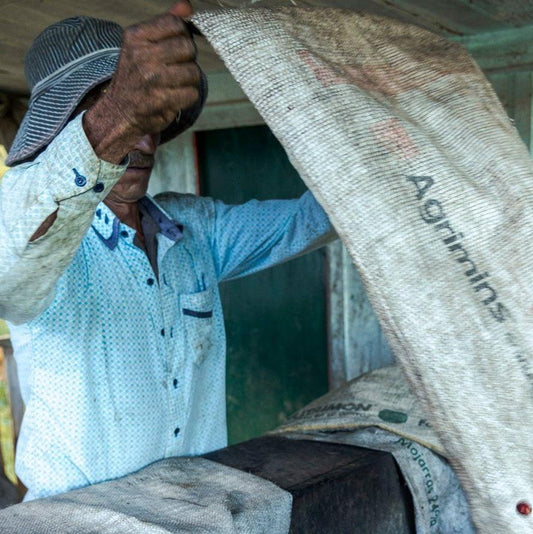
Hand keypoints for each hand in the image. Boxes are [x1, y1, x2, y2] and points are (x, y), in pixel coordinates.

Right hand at [84, 1, 200, 162]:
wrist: (119, 112)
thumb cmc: (135, 77)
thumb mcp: (143, 45)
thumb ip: (166, 23)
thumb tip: (187, 4)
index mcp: (136, 37)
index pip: (176, 24)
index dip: (182, 37)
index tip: (174, 50)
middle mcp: (142, 55)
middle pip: (188, 48)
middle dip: (188, 60)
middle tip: (175, 69)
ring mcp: (152, 79)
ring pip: (193, 72)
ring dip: (189, 81)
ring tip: (174, 85)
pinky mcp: (162, 100)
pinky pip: (192, 93)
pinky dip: (187, 97)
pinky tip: (174, 98)